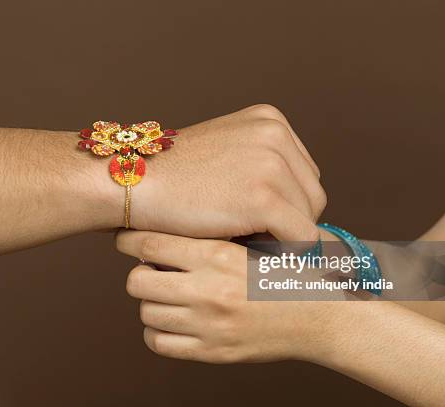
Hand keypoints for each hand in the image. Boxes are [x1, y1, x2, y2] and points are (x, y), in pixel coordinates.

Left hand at [116, 230, 343, 363]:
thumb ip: (221, 229)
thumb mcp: (257, 239)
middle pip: (138, 280)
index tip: (124, 236)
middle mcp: (208, 290)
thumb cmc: (290, 272)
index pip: (149, 243)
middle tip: (151, 266)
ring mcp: (208, 325)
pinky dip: (157, 331)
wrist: (321, 317)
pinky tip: (172, 319)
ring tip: (166, 292)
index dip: (128, 238)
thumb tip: (176, 214)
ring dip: (151, 300)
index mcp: (218, 255)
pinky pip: (160, 343)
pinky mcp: (212, 352)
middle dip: (139, 271)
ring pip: (146, 312)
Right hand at [118, 104, 325, 240]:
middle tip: (254, 234)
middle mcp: (276, 134)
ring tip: (246, 240)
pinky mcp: (263, 198)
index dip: (285, 202)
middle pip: (312, 194)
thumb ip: (263, 165)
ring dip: (283, 236)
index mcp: (270, 120)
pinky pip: (301, 238)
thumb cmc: (173, 177)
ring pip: (310, 218)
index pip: (304, 173)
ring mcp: (271, 165)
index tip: (257, 218)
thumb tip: (299, 210)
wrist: (132, 182)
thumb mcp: (227, 152)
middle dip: (289, 219)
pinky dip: (284, 252)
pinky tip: (254, 252)